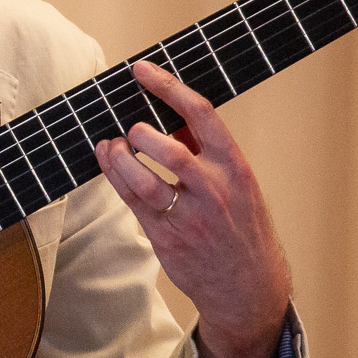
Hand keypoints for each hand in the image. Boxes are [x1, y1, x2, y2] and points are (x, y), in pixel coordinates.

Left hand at [95, 60, 292, 357]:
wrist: (249, 286)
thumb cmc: (241, 227)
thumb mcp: (238, 183)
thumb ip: (207, 150)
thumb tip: (171, 117)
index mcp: (234, 165)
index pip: (200, 114)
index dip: (167, 86)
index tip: (141, 70)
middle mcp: (214, 189)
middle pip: (167, 146)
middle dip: (139, 132)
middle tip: (130, 128)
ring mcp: (189, 216)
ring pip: (143, 178)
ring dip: (119, 157)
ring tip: (110, 146)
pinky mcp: (166, 238)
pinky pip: (132, 202)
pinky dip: (115, 178)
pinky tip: (108, 162)